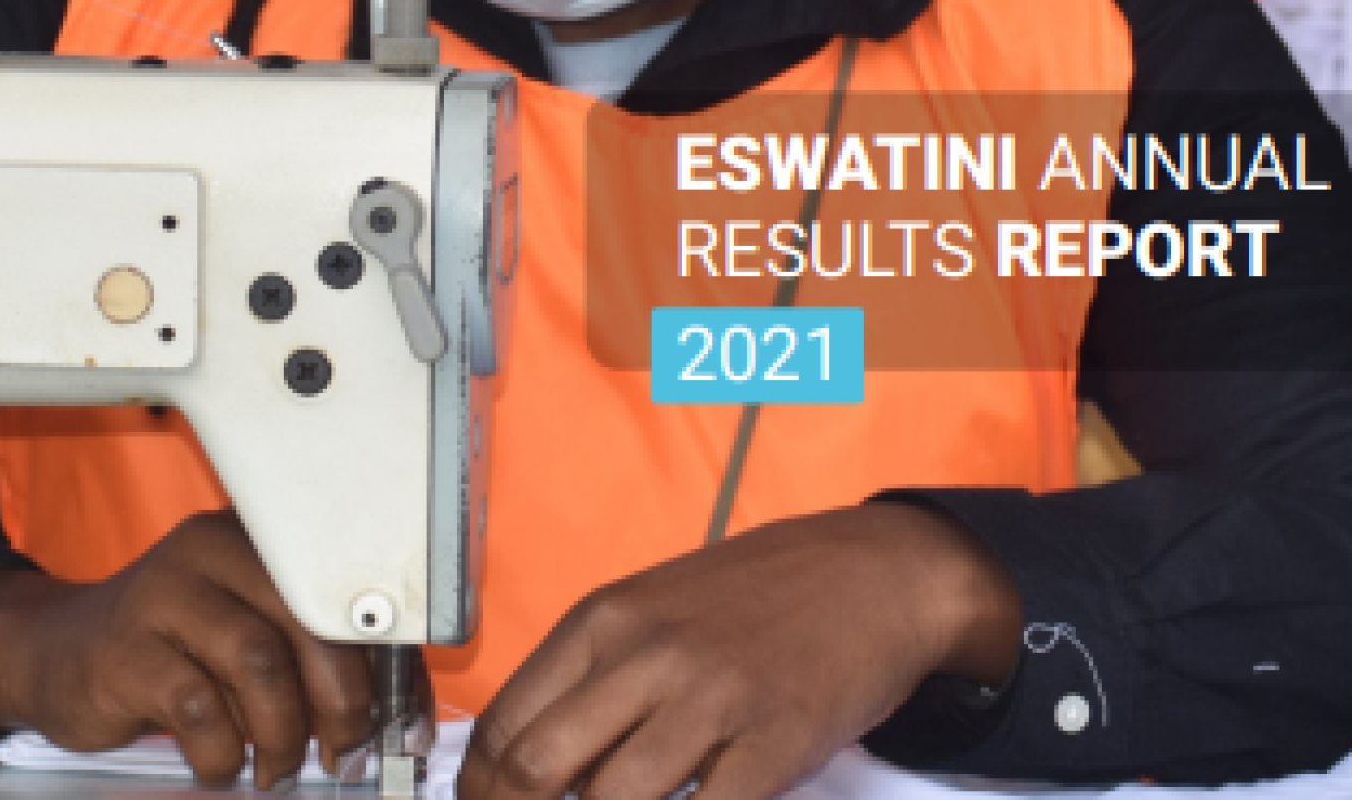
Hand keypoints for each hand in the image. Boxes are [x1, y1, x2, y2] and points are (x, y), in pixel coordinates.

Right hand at [0, 509, 374, 789]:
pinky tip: (222, 766)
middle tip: (346, 752)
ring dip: (283, 731)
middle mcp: (213, 548)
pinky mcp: (125, 650)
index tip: (400, 718)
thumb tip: (391, 712)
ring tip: (281, 768)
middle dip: (341, 700)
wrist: (59, 651)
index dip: (382, 659)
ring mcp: (165, 594)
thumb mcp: (246, 629)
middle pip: (307, 618)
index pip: (342, 589)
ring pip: (259, 660)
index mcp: (257, 535)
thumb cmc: (174, 647)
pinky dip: (222, 751)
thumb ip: (308, 651)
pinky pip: (197, 707)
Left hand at [458, 504, 1020, 799]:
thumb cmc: (758, 596)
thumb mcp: (657, 609)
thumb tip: (527, 765)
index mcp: (607, 618)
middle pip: (537, 769)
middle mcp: (648, 654)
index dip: (479, 792)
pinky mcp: (770, 747)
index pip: (504, 724)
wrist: (872, 574)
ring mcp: (711, 701)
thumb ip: (594, 677)